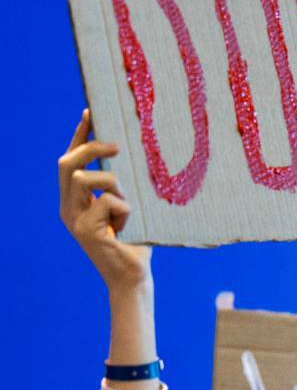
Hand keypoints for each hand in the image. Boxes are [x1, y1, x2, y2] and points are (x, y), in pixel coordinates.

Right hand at [59, 109, 149, 292]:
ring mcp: (73, 218)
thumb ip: (121, 185)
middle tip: (117, 145)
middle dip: (91, 147)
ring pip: (89, 179)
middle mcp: (68, 207)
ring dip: (117, 186)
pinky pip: (110, 202)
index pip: (71, 160)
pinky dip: (127, 210)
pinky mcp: (85, 229)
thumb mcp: (128, 205)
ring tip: (130, 207)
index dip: (80, 136)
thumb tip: (132, 152)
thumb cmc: (136, 240)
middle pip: (69, 163)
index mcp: (75, 200)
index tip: (91, 112)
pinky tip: (129, 228)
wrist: (133, 276)